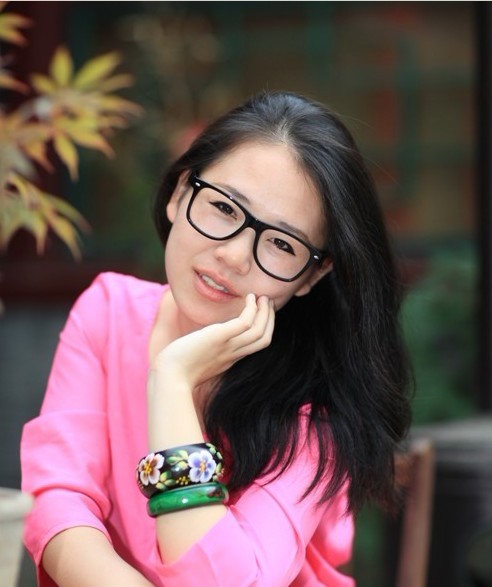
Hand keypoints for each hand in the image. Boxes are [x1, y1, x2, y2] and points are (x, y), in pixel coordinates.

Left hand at [151, 294, 274, 389]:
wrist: (168, 377)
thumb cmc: (176, 369)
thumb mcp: (197, 357)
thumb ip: (206, 349)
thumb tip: (201, 339)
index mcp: (229, 359)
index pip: (256, 345)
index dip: (264, 328)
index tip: (262, 313)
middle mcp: (233, 354)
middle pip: (264, 339)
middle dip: (270, 319)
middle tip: (268, 301)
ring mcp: (228, 347)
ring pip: (259, 331)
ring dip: (265, 312)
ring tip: (262, 297)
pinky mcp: (219, 338)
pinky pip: (245, 323)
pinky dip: (252, 309)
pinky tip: (250, 298)